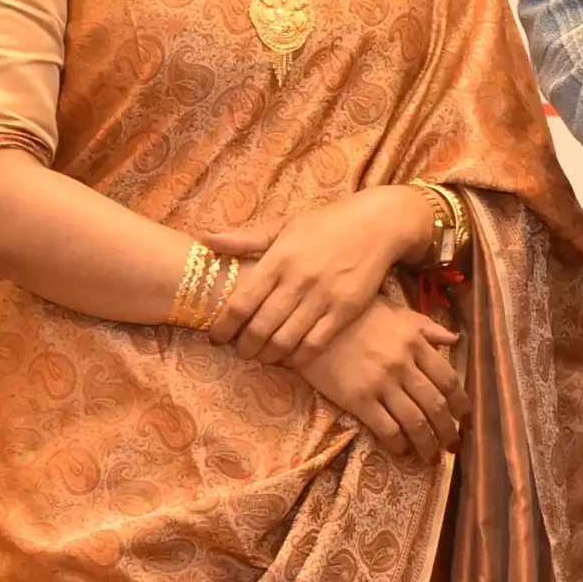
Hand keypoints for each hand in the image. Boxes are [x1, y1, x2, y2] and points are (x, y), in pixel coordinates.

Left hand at [202, 186, 431, 364]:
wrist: (378, 224)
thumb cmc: (326, 223)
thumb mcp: (284, 225)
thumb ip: (244, 239)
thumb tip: (204, 240)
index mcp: (278, 259)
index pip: (240, 303)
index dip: (222, 328)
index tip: (216, 338)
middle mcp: (298, 280)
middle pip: (260, 328)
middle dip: (243, 347)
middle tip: (239, 351)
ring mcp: (323, 297)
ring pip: (285, 341)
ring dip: (268, 356)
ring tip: (263, 356)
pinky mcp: (346, 310)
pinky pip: (315, 344)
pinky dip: (297, 358)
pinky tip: (290, 357)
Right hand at [294, 297, 467, 463]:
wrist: (312, 323)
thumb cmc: (356, 316)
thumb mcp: (396, 313)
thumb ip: (426, 328)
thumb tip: (454, 340)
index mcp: (416, 343)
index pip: (448, 380)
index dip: (461, 404)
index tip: (465, 420)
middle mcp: (403, 364)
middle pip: (435, 405)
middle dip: (448, 431)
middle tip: (453, 447)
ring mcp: (381, 383)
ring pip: (415, 421)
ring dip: (427, 444)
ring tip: (431, 457)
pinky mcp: (358, 399)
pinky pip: (386, 428)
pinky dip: (398, 444)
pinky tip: (401, 450)